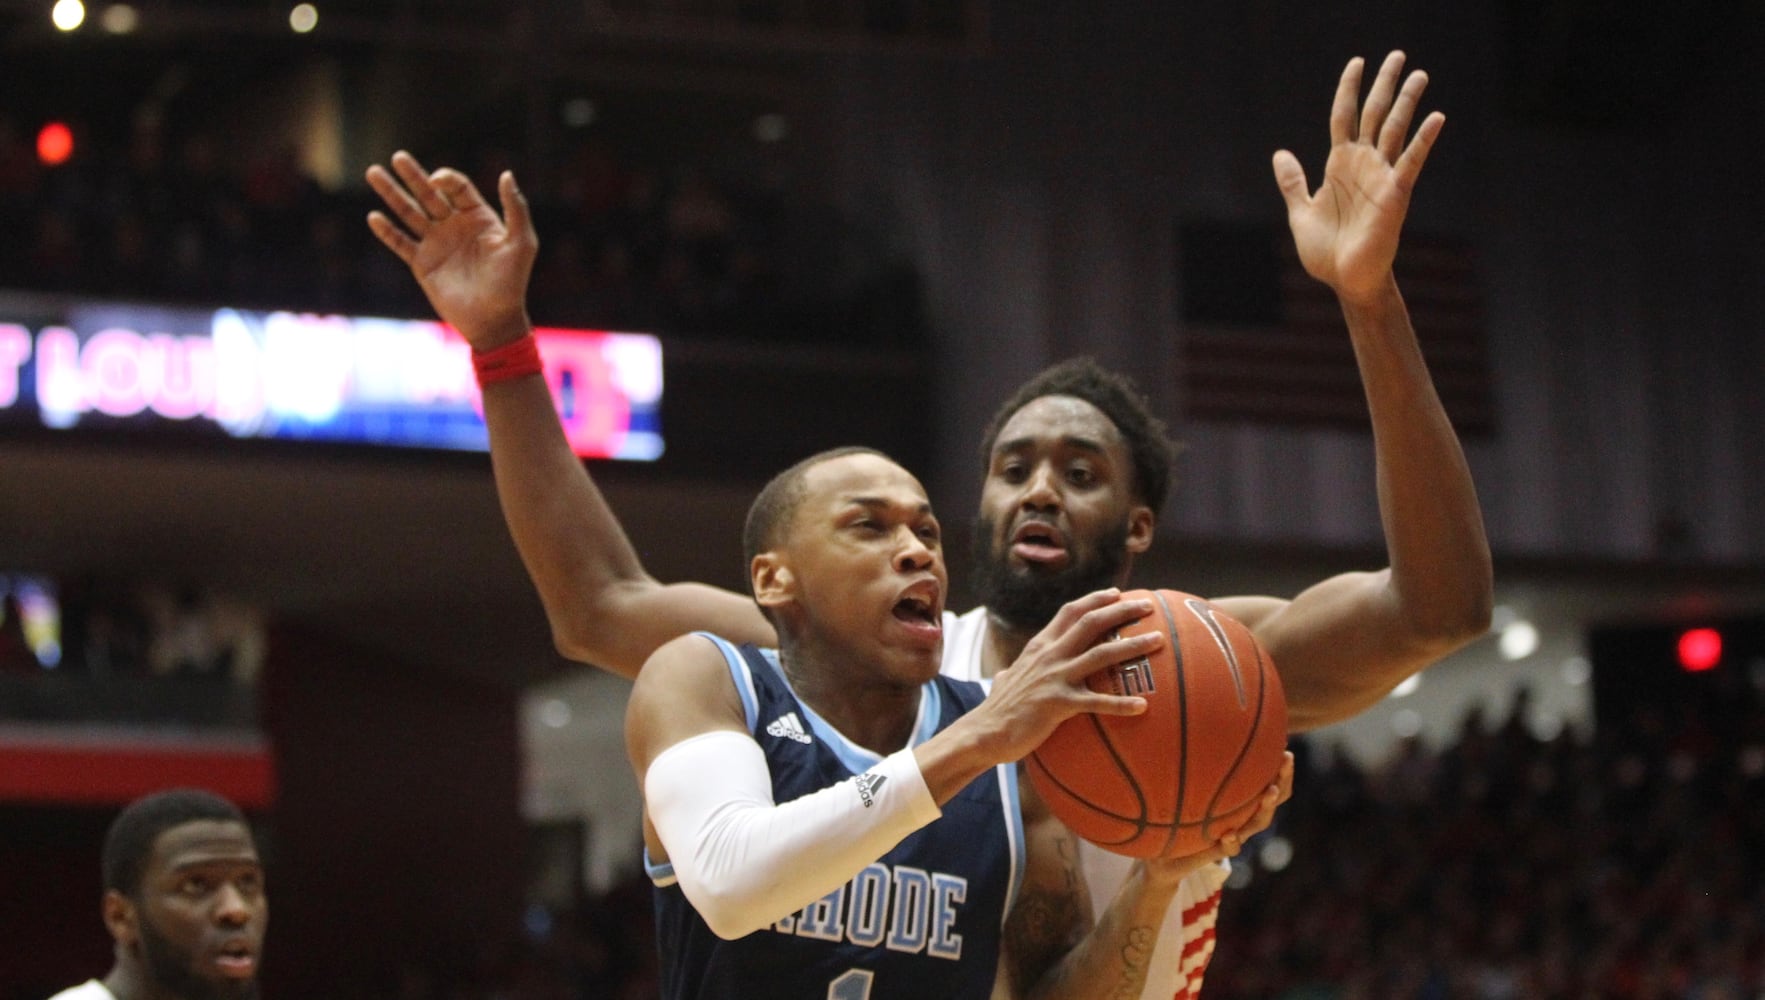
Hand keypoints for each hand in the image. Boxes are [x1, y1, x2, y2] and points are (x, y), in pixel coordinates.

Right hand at [365, 150, 537, 349]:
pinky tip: (374, 217)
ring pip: (409, 212)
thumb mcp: (521, 243)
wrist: (493, 319)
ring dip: (392, 194)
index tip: (437, 180)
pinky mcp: (422, 263)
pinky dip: (387, 231)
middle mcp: (454, 226)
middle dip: (413, 175)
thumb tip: (507, 174)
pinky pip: (401, 242)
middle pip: (428, 193)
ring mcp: (436, 244)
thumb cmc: (512, 282)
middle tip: (397, 156)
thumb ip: (516, 208)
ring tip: (373, 172)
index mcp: (479, 217)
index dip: (446, 179)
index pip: (458, 188)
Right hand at [973, 589, 1162, 762]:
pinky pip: (1097, 702)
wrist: (985, 732)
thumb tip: (1007, 673)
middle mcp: (1049, 655)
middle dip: (1121, 610)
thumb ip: (1014, 670)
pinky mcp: (1058, 703)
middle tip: (1148, 605)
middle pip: (1091, 622)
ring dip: (1133, 645)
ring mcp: (1054, 677)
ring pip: (1101, 654)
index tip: (1117, 593)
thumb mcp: (1007, 678)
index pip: (1070, 612)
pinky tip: (1143, 706)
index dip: (1095, 599)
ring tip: (1159, 640)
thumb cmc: (999, 709)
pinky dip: (1122, 704)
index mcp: (1040, 646)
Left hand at [1141, 751, 1294, 885]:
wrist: (1163, 857)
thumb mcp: (1181, 788)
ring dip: (1265, 807)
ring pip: (1258, 822)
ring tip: (1268, 792)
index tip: (1284, 745)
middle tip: (1286, 758)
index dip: (1279, 765)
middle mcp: (1243, 816)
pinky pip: (1229, 849)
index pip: (1268, 779)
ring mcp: (1234, 835)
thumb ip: (1187, 765)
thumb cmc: (1176, 815)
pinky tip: (1229, 835)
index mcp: (1240, 800)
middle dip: (1282, 778)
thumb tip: (1185, 728)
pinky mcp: (1217, 852)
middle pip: (1274, 797)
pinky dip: (1231, 842)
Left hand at [1272, 52, 1442, 304]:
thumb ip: (1293, 182)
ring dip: (1407, 102)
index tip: (1357, 62)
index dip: (1348, 89)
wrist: (1346, 280)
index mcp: (1339, 165)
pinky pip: (1411, 162)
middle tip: (1397, 55)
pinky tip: (1436, 117)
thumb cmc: (1326, 251)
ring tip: (1419, 74)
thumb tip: (1280, 153)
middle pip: (1374, 114)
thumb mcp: (1300, 212)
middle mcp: (1363, 165)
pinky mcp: (1395, 194)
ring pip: (1395, 130)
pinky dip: (1422, 140)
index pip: (1344, 116)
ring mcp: (1381, 177)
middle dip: (1384, 85)